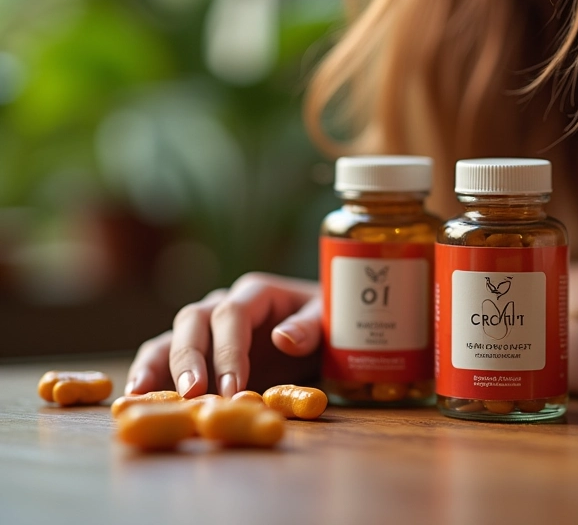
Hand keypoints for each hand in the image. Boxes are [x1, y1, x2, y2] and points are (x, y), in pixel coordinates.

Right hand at [125, 272, 321, 396]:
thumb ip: (310, 328)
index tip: (233, 388)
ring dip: (157, 363)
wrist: (324, 331)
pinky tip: (136, 396)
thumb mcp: (329, 322)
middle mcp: (224, 303)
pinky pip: (165, 355)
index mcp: (256, 293)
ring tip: (140, 392)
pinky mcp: (198, 351)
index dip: (229, 350)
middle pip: (195, 319)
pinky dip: (149, 372)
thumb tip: (283, 338)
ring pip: (173, 335)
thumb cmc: (328, 323)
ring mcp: (207, 326)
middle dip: (189, 356)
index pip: (233, 314)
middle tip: (191, 393)